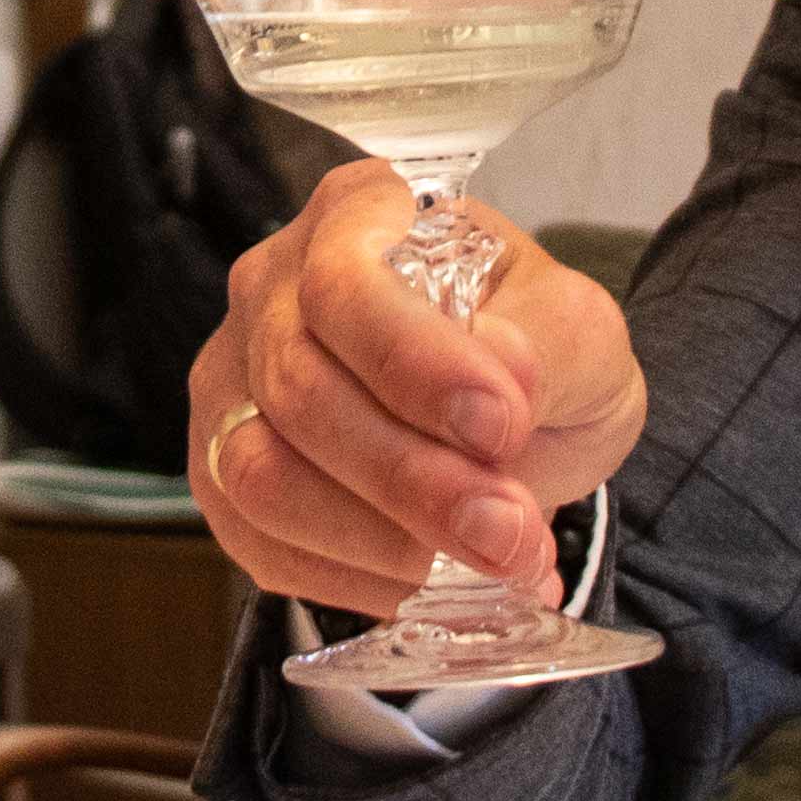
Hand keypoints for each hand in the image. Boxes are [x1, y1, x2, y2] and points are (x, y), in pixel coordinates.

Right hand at [188, 164, 643, 613]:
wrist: (514, 423)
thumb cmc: (534, 353)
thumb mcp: (578, 333)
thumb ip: (548, 341)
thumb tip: (500, 368)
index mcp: (356, 215)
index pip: (344, 281)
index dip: (413, 363)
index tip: (501, 426)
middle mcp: (271, 286)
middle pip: (298, 387)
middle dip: (411, 477)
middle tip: (510, 532)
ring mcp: (233, 382)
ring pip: (260, 474)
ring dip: (381, 540)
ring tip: (489, 563)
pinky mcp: (222, 475)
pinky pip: (260, 543)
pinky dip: (356, 580)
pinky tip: (434, 585)